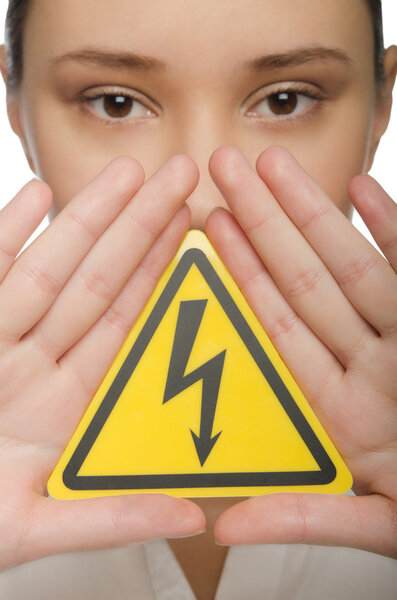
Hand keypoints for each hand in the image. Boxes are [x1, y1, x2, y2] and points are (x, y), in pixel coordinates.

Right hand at [0, 155, 204, 572]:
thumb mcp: (38, 530)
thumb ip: (115, 518)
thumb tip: (193, 515)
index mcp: (62, 404)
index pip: (122, 320)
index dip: (157, 273)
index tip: (191, 232)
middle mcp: (31, 363)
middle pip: (95, 280)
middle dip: (138, 227)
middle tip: (179, 177)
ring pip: (47, 267)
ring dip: (85, 219)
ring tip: (126, 175)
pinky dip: (5, 235)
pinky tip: (36, 195)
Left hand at [206, 146, 396, 558]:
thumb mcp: (377, 523)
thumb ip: (303, 518)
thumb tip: (223, 527)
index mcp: (345, 407)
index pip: (281, 324)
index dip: (245, 272)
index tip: (211, 227)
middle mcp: (373, 364)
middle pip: (307, 280)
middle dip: (265, 222)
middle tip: (225, 167)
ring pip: (353, 265)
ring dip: (316, 214)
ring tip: (274, 167)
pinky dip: (396, 229)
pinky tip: (364, 190)